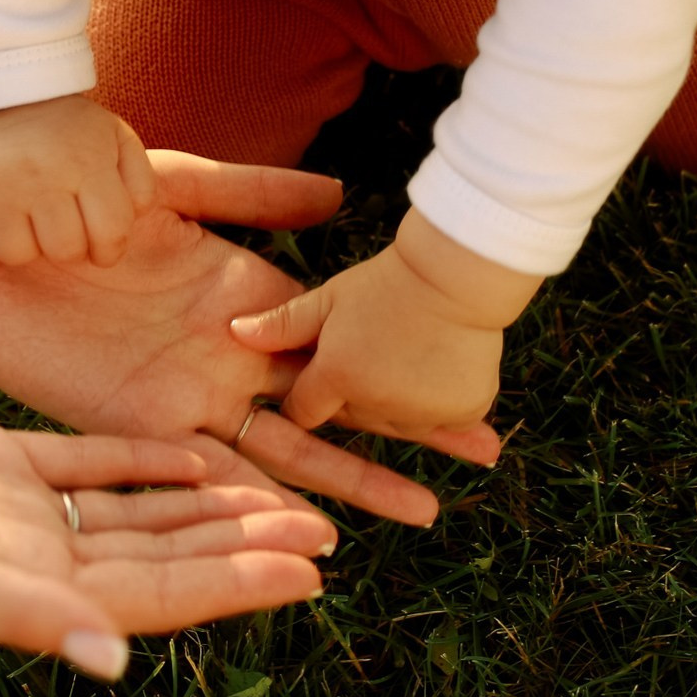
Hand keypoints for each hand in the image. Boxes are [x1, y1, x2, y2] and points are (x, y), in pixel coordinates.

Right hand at [0, 94, 153, 266]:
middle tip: (60, 223)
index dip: (109, 249)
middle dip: (69, 246)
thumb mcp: (116, 140)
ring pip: (18, 256)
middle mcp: (38, 173)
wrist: (2, 96)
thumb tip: (133, 222)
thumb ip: (139, 183)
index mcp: (85, 160)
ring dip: (26, 245)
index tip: (100, 241)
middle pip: (64, 251)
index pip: (110, 235)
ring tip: (27, 216)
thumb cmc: (70, 132)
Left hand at [0, 152, 463, 525]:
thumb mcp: (171, 185)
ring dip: (347, 483)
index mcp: (242, 297)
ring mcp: (188, 397)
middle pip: (332, 408)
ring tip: (418, 513)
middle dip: (403, 437)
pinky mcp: (138, 424)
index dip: (402, 364)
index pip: (339, 339)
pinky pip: (210, 468)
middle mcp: (227, 357)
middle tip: (481, 459)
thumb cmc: (72, 198)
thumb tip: (342, 199)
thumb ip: (251, 195)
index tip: (466, 377)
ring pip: (284, 452)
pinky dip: (257, 498)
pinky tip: (308, 526)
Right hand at [0, 355, 328, 677]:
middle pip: (159, 557)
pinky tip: (195, 454)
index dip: (231, 587)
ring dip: (206, 505)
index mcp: (18, 592)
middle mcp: (25, 558)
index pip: (150, 596)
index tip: (308, 574)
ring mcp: (10, 509)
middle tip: (328, 531)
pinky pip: (85, 463)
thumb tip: (114, 660)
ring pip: (134, 512)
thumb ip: (16, 612)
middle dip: (241, 548)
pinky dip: (141, 461)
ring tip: (283, 496)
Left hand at [229, 210, 536, 450]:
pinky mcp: (461, 412)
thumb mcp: (329, 297)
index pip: (304, 411)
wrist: (458, 272)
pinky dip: (441, 406)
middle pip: (352, 418)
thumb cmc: (387, 280)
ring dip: (398, 404)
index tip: (324, 372)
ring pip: (397, 424)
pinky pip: (442, 421)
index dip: (309, 394)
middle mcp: (376, 404)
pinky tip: (440, 369)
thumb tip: (235, 332)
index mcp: (336, 376)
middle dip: (355, 396)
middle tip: (375, 351)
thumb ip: (283, 322)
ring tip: (409, 358)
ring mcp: (421, 412)